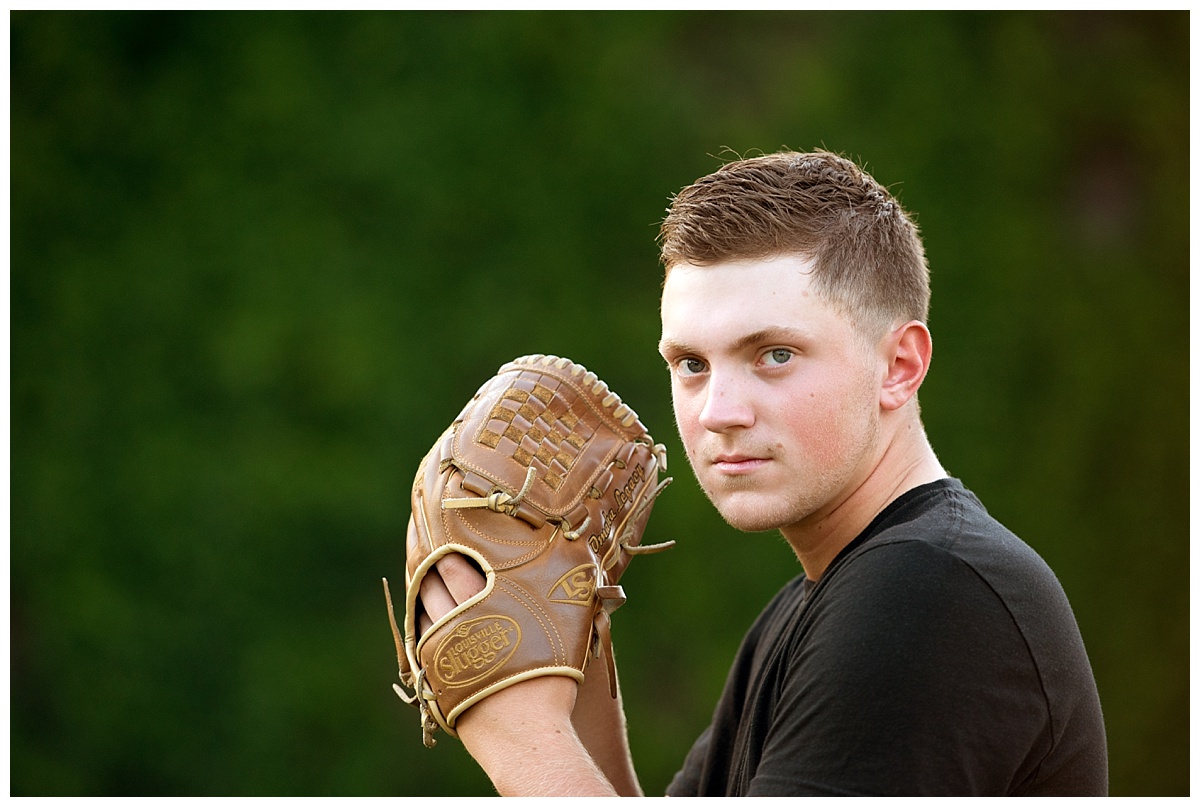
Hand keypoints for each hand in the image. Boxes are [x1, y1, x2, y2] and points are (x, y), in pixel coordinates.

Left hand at [415, 553, 613, 794]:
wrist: (524, 734)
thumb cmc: (552, 682)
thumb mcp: (569, 629)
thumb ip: (569, 595)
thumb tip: (581, 562)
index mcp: (488, 603)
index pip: (458, 566)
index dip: (448, 551)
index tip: (444, 539)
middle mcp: (459, 620)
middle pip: (433, 585)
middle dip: (429, 569)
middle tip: (425, 553)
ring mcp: (442, 649)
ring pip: (422, 612)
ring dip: (421, 596)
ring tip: (422, 583)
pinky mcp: (434, 675)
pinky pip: (419, 643)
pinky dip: (419, 627)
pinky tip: (424, 623)